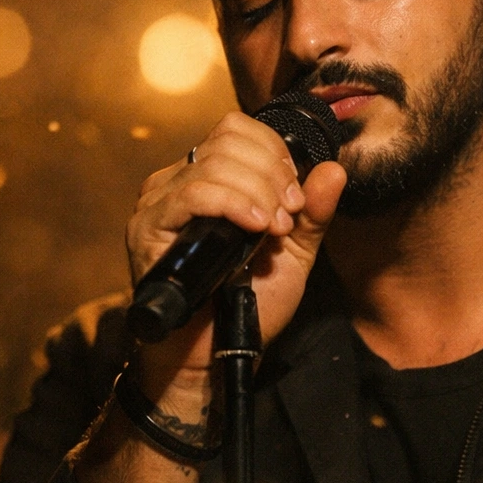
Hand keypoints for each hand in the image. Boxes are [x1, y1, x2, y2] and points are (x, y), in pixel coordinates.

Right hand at [125, 111, 346, 397]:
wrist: (215, 352)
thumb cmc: (249, 303)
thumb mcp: (293, 253)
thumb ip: (313, 213)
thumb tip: (335, 169)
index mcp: (212, 179)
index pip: (238, 130)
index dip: (274, 153)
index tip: (295, 198)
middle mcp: (181, 182)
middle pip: (229, 141)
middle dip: (272, 175)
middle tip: (286, 217)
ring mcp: (160, 202)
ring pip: (214, 164)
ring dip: (257, 193)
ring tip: (272, 230)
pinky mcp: (148, 227)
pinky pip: (192, 194)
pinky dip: (232, 205)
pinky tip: (253, 228)